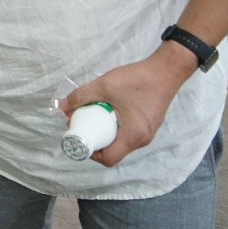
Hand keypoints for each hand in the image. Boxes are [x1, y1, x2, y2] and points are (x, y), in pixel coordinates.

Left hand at [60, 42, 195, 166]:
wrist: (167, 69)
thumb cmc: (137, 80)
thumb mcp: (103, 86)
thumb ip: (80, 96)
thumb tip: (61, 106)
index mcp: (133, 137)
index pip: (109, 159)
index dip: (90, 153)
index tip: (79, 136)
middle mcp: (142, 140)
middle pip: (114, 151)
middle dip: (95, 141)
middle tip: (82, 124)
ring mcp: (148, 133)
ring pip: (121, 142)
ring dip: (105, 133)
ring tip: (92, 116)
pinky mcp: (149, 124)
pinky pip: (128, 133)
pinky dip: (115, 128)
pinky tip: (107, 113)